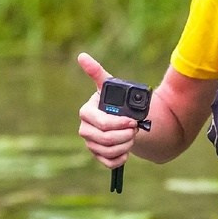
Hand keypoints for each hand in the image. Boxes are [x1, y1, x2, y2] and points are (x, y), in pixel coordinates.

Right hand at [76, 52, 140, 168]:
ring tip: (132, 137)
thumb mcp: (109, 86)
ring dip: (125, 145)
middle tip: (135, 129)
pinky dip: (120, 158)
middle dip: (125, 135)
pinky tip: (126, 151)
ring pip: (108, 151)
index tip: (133, 122)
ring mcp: (90, 143)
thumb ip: (97, 73)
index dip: (119, 124)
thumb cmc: (115, 102)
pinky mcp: (97, 155)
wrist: (122, 120)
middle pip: (105, 138)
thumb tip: (82, 56)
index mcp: (86, 112)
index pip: (102, 123)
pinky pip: (108, 162)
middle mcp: (85, 128)